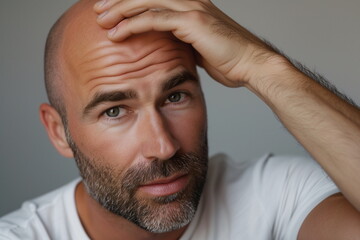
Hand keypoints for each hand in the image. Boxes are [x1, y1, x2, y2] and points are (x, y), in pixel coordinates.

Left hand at [93, 0, 280, 87]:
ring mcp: (192, 8)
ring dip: (121, 9)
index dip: (131, 2)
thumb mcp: (199, 45)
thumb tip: (168, 45)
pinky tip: (117, 32)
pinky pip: (155, 18)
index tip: (112, 12)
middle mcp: (190, 0)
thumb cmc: (228, 59)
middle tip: (99, 10)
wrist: (251, 64)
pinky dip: (133, 24)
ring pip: (146, 1)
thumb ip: (182, 40)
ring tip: (101, 20)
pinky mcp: (192, 21)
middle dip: (119, 1)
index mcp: (190, 5)